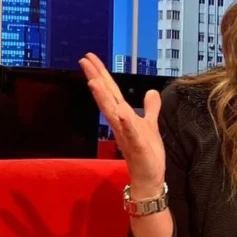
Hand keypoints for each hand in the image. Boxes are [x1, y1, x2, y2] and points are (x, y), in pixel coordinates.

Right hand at [79, 53, 164, 196]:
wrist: (148, 178)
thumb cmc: (147, 153)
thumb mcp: (150, 125)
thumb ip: (150, 108)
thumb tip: (151, 91)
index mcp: (123, 116)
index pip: (111, 91)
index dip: (101, 74)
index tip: (90, 58)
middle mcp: (120, 123)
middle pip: (106, 97)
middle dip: (96, 78)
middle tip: (84, 61)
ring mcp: (126, 134)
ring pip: (112, 113)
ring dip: (103, 98)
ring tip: (94, 81)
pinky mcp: (136, 146)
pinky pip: (130, 132)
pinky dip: (125, 122)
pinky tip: (121, 111)